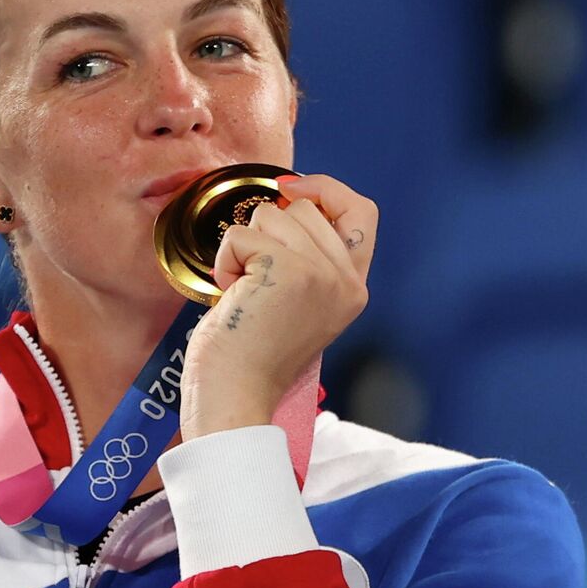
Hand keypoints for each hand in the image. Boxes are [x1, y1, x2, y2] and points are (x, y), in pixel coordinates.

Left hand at [180, 173, 377, 437]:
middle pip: (304, 207)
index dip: (327, 189)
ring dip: (244, 247)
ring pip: (271, 215)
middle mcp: (345, 280)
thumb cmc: (253, 356)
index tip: (291, 188)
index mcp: (354, 288)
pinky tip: (232, 295)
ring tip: (245, 290)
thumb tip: (288, 200)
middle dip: (267, 231)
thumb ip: (310, 257)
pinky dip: (225, 261)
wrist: (235, 399)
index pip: (362, 211)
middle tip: (256, 279)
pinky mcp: (286, 271)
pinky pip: (241, 235)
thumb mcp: (302, 303)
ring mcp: (319, 274)